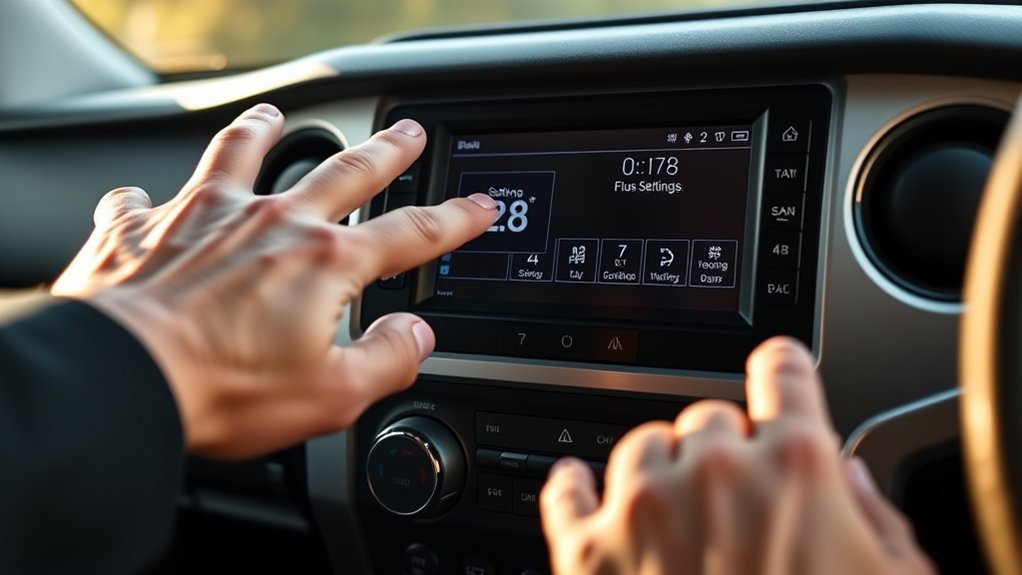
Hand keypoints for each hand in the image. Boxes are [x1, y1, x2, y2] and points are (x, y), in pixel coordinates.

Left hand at [52, 104, 497, 457]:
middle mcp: (272, 223)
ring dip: (266, 130)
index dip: (454, 220)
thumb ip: (387, 360)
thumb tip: (416, 336)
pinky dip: (147, 197)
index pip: (410, 234)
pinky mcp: (144, 228)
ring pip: (244, 154)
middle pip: (343, 171)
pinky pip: (144, 199)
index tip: (478, 207)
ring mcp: (206, 216)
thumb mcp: (331, 395)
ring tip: (275, 114)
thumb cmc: (223, 389)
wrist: (120, 379)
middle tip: (407, 133)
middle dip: (385, 151)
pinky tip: (145, 196)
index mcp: (325, 263)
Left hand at [540, 337, 935, 574]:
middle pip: (710, 418)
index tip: (776, 371)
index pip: (783, 374)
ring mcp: (644, 509)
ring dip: (662, 470)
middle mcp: (713, 472)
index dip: (782, 371)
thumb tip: (844, 479)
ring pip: (642, 446)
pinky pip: (565, 495)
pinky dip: (571, 486)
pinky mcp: (587, 555)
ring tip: (677, 511)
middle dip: (727, 450)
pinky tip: (574, 483)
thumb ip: (873, 521)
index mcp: (796, 466)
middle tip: (740, 498)